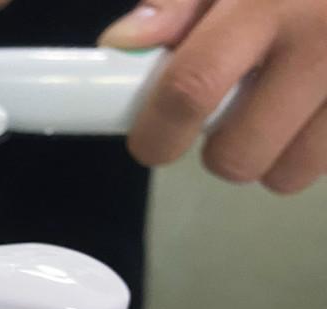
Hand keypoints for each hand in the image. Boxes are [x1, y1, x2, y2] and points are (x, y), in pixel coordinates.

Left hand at [100, 0, 326, 193]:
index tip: (152, 143)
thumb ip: (183, 1)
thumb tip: (121, 43)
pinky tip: (324, 104)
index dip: (157, 132)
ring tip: (286, 110)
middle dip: (221, 152)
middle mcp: (323, 44)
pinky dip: (322, 145)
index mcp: (268, 3)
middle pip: (238, 155)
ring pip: (291, 174)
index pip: (190, 89)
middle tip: (231, 119)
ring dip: (275, 157)